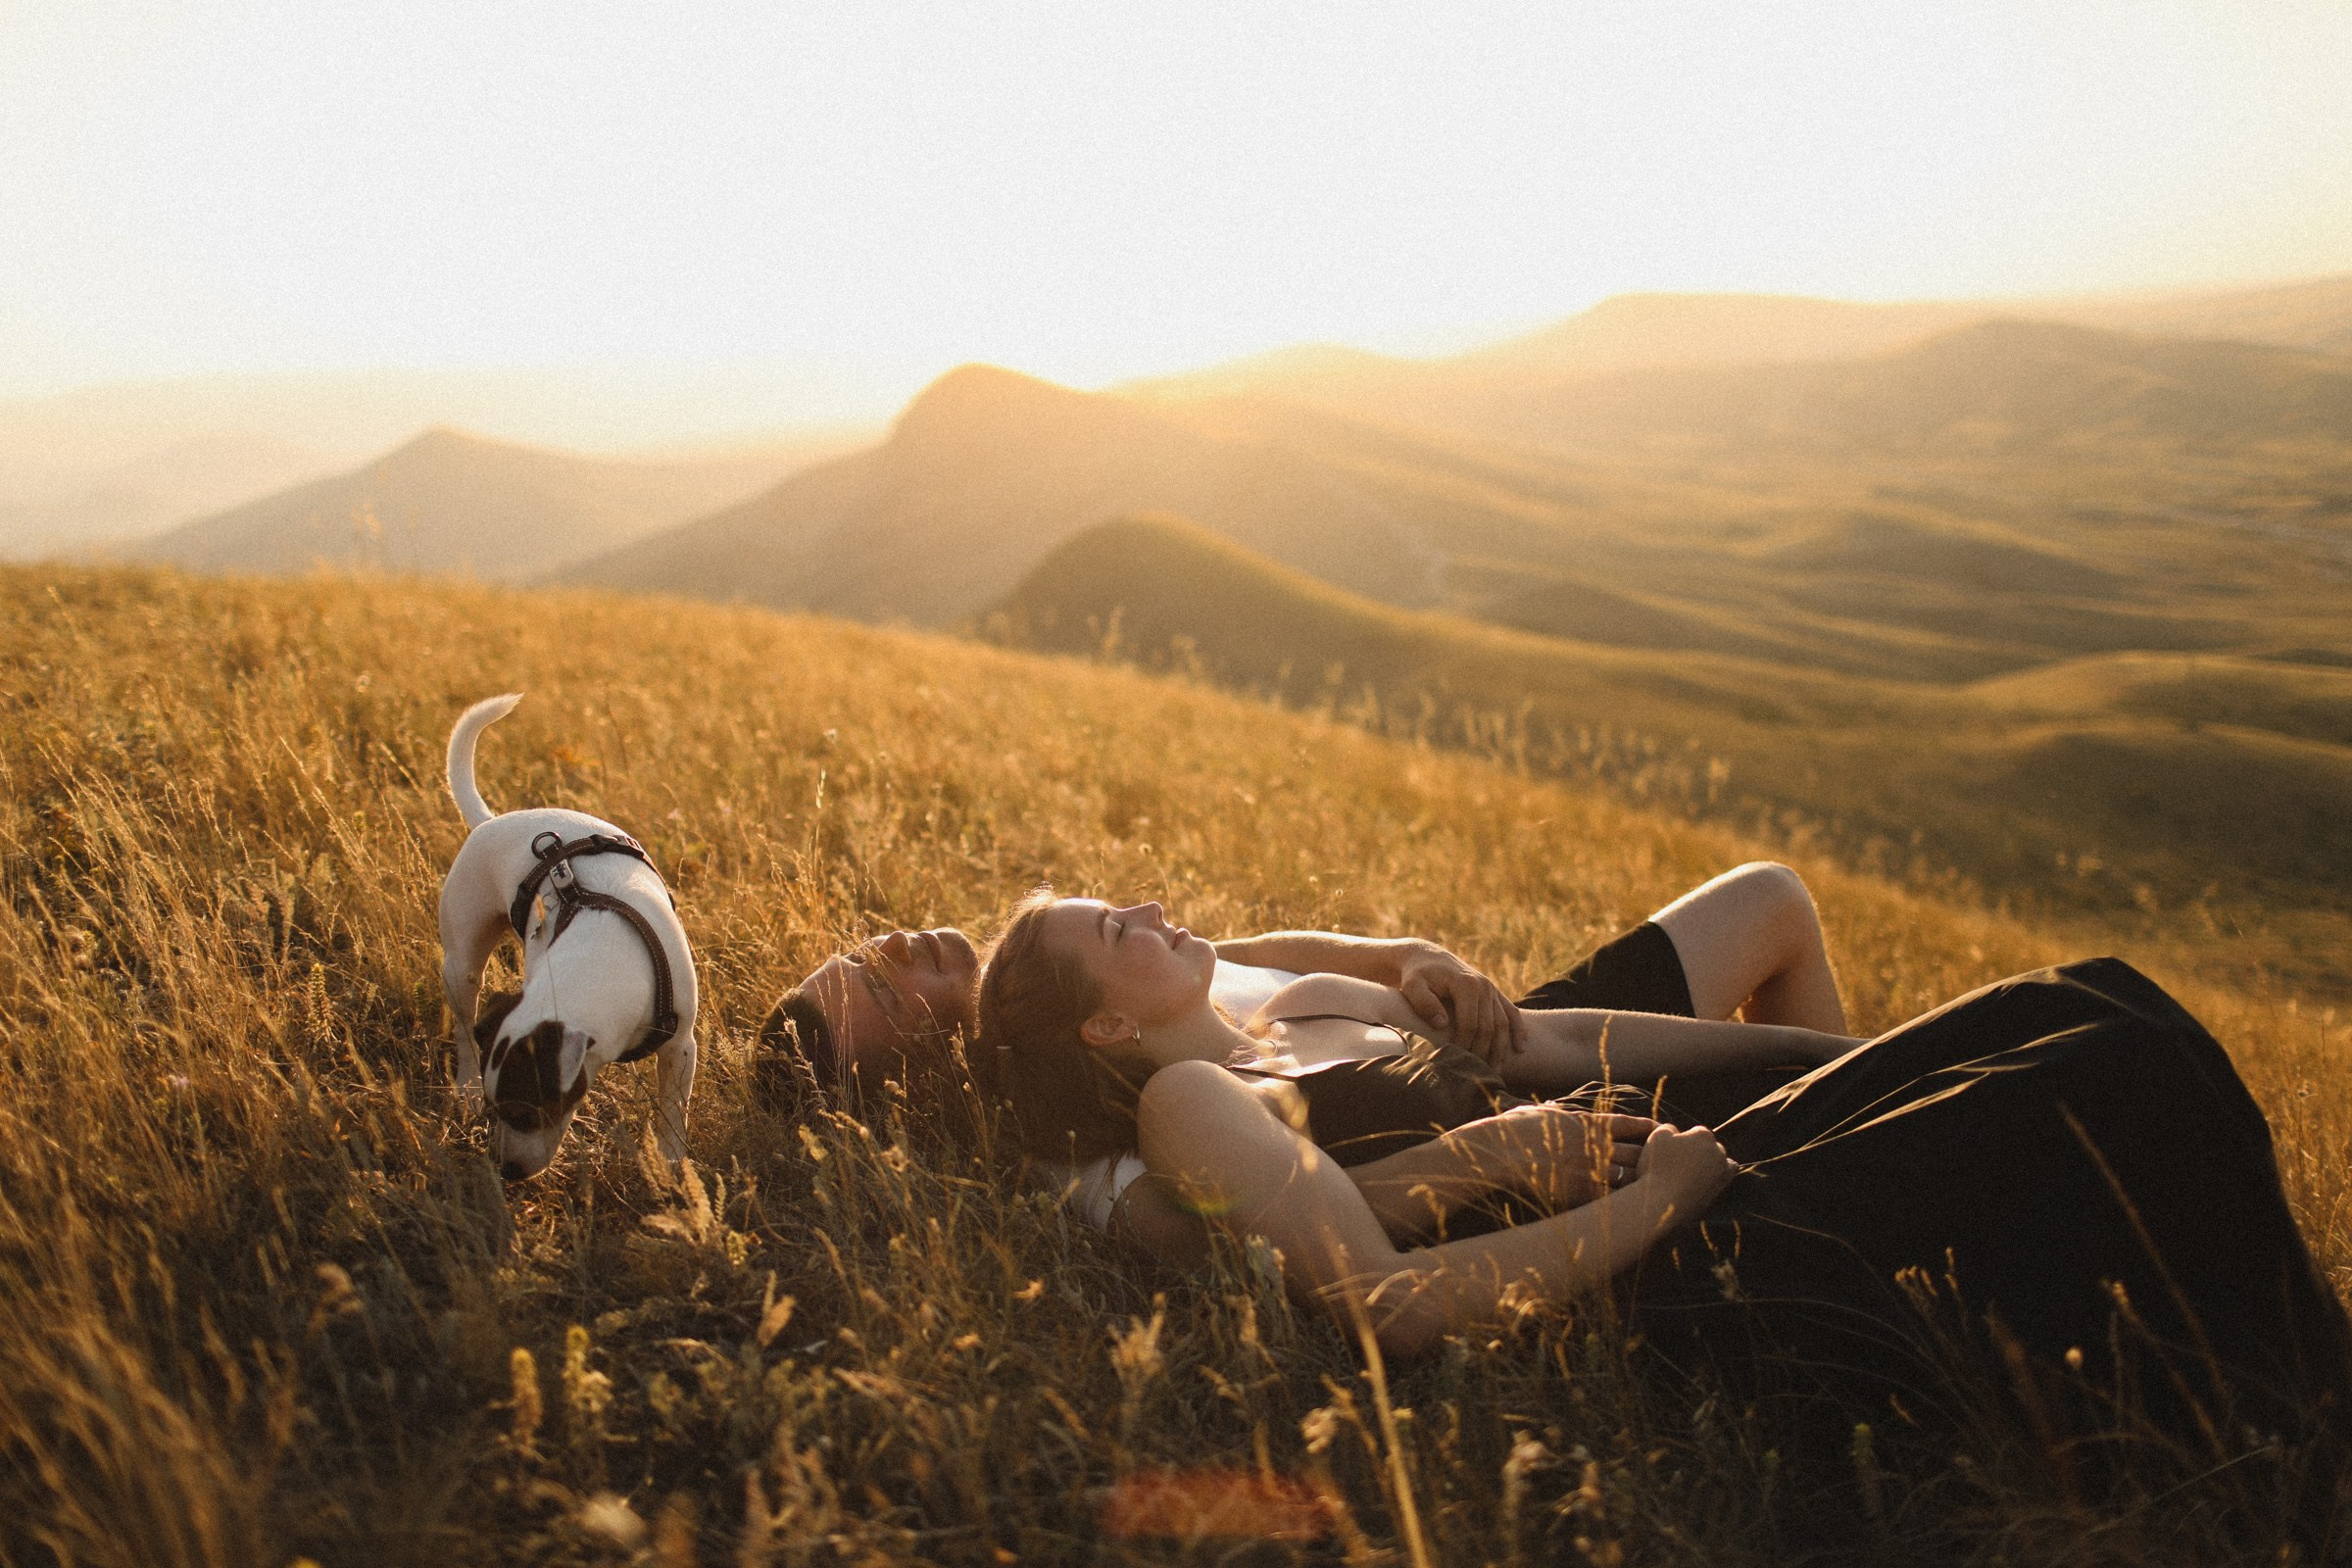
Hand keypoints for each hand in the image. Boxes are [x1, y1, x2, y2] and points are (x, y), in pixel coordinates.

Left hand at [1396, 943, 1523, 1064]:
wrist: (1427, 958)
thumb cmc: (1416, 975)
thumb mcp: (1412, 986)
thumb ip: (1424, 1003)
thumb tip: (1442, 1024)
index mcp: (1466, 985)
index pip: (1471, 1023)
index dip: (1465, 1045)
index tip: (1457, 1062)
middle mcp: (1483, 986)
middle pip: (1489, 1027)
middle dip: (1484, 1052)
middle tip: (1477, 1075)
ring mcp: (1491, 989)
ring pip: (1503, 1023)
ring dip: (1502, 1048)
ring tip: (1496, 1071)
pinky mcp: (1494, 992)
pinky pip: (1511, 1012)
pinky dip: (1518, 1030)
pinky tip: (1520, 1048)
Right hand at [1477, 1105, 1655, 1211]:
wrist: (1498, 1152)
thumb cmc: (1510, 1131)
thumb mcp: (1536, 1113)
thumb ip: (1553, 1113)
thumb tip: (1553, 1108)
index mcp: (1584, 1123)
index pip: (1625, 1124)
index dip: (1647, 1127)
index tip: (1662, 1129)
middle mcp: (1593, 1145)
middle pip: (1636, 1151)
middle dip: (1656, 1158)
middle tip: (1673, 1163)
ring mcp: (1589, 1169)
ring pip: (1630, 1176)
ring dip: (1645, 1183)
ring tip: (1663, 1189)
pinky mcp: (1580, 1192)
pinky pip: (1612, 1199)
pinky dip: (1625, 1204)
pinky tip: (1639, 1210)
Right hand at [1633, 1124, 1735, 1217]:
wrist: (1661, 1203)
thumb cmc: (1657, 1166)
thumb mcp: (1657, 1136)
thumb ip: (1669, 1127)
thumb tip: (1676, 1133)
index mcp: (1703, 1134)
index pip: (1695, 1132)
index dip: (1682, 1139)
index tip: (1671, 1151)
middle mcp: (1718, 1151)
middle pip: (1709, 1147)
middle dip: (1698, 1151)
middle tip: (1679, 1163)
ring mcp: (1722, 1172)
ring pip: (1717, 1162)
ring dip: (1707, 1164)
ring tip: (1688, 1174)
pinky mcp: (1720, 1190)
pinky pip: (1722, 1178)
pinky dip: (1715, 1177)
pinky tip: (1700, 1181)